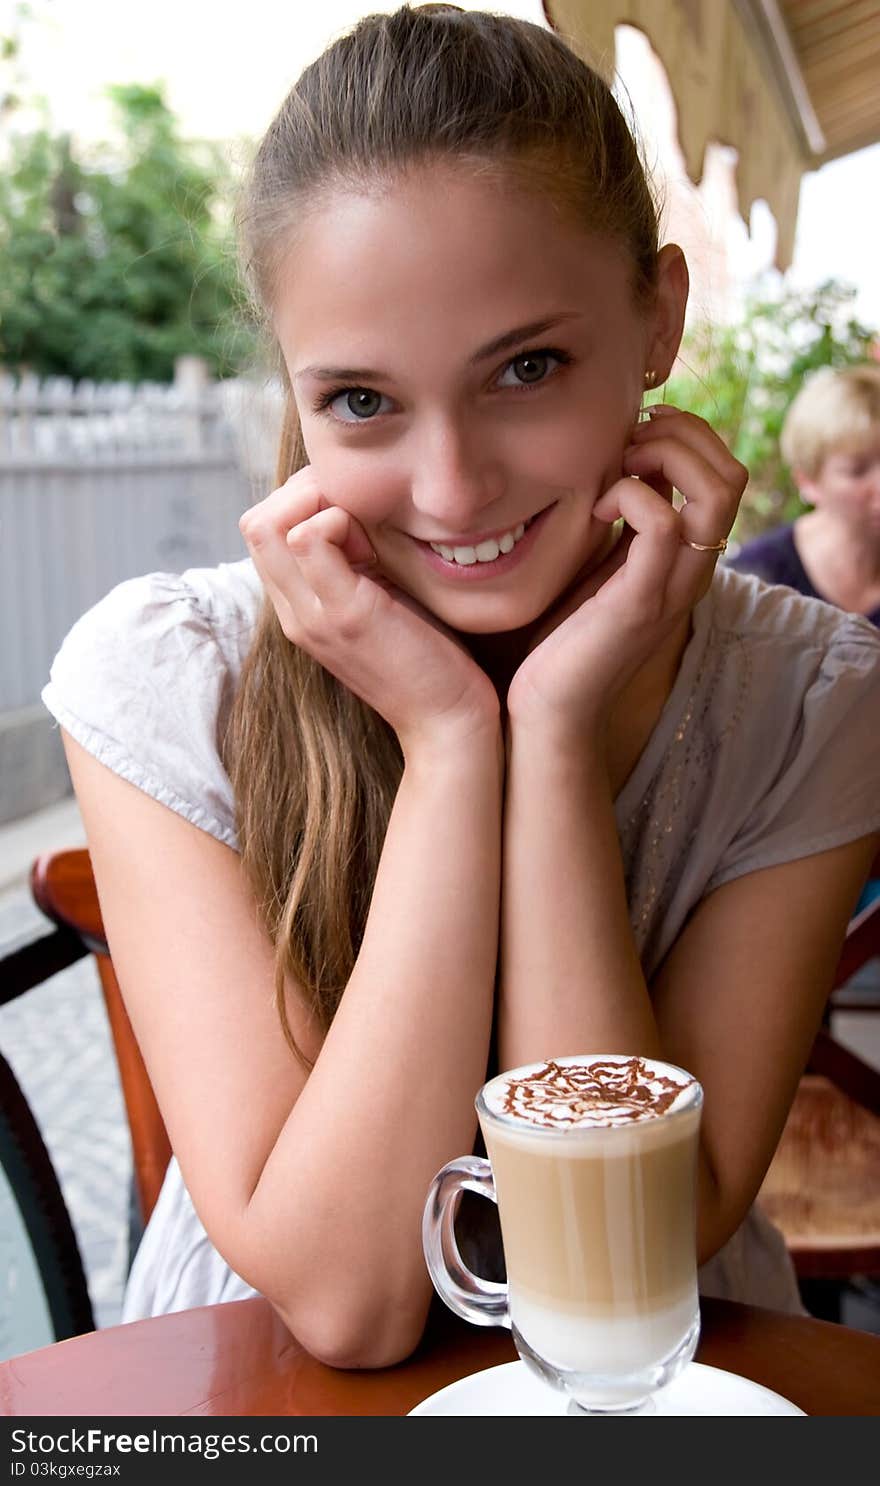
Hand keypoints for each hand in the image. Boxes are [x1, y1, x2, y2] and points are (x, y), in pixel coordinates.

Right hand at [238, 468, 499, 757]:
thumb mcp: (381, 601)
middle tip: (357, 507)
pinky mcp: (344, 614)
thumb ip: (359, 566)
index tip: (355, 511)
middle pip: (255, 522)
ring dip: (319, 504)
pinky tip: (376, 544)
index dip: (304, 501)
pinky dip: (337, 520)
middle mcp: (294, 613)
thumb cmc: (428, 657)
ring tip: (368, 530)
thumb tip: (359, 511)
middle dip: (305, 492)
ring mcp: (312, 615)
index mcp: (299, 609)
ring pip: (268, 524)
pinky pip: (307, 539)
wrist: (448, 722)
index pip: (264, 529)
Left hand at [506, 406, 746, 738]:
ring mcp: (674, 587)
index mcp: (687, 558)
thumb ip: (626, 517)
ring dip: (665, 455)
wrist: (550, 709)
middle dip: (682, 434)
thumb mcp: (603, 561)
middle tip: (627, 440)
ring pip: (716, 492)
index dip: (687, 435)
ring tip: (618, 466)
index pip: (725, 473)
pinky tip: (596, 510)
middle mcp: (693, 570)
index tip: (633, 434)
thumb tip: (631, 457)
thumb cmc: (565, 636)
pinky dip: (630, 494)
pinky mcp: (641, 602)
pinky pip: (663, 524)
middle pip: (732, 474)